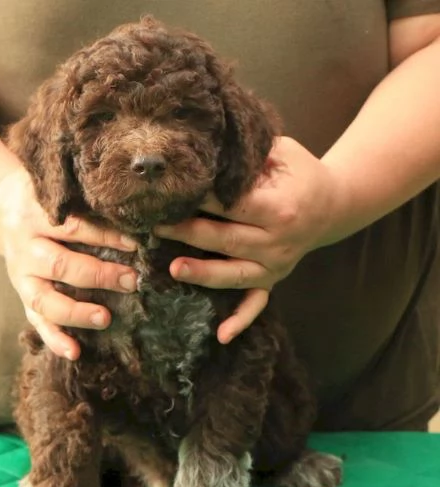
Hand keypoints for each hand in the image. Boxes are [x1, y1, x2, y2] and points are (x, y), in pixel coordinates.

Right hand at [0, 167, 137, 359]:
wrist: (0, 208)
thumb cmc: (46, 200)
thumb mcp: (58, 192)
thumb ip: (86, 202)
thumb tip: (137, 212)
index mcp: (36, 216)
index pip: (73, 227)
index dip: (105, 236)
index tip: (136, 243)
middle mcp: (26, 248)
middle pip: (60, 265)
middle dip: (98, 275)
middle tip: (133, 281)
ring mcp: (21, 277)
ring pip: (44, 300)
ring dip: (76, 312)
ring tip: (106, 318)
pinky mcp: (22, 296)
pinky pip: (36, 322)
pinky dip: (54, 339)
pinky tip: (74, 352)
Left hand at [155, 137, 345, 342]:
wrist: (335, 204)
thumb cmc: (302, 174)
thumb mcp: (283, 153)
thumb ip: (250, 155)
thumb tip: (209, 148)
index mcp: (280, 207)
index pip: (233, 204)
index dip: (200, 198)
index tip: (171, 192)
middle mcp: (279, 241)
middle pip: (226, 239)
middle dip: (188, 233)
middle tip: (153, 226)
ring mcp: (277, 265)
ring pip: (234, 274)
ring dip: (203, 274)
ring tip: (173, 270)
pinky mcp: (274, 279)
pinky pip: (257, 303)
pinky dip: (241, 320)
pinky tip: (221, 335)